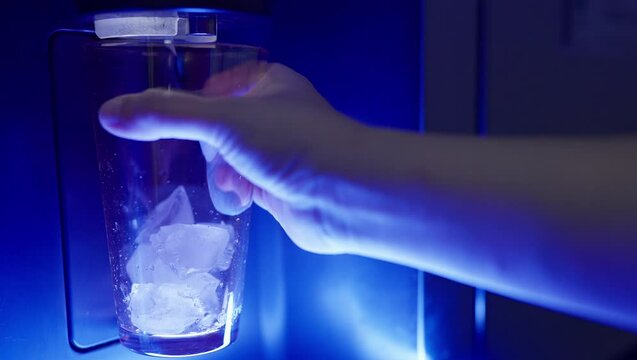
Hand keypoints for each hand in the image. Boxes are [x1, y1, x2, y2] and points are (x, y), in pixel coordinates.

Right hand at [99, 63, 364, 253]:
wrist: (344, 196)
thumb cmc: (291, 143)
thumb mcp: (223, 121)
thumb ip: (166, 115)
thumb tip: (109, 114)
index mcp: (269, 84)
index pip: (219, 83)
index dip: (194, 98)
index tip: (169, 115)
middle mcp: (276, 116)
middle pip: (220, 124)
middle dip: (206, 142)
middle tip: (200, 152)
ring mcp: (278, 154)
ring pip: (230, 158)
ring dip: (221, 171)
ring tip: (227, 181)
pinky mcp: (278, 189)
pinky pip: (242, 186)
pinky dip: (234, 192)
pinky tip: (235, 200)